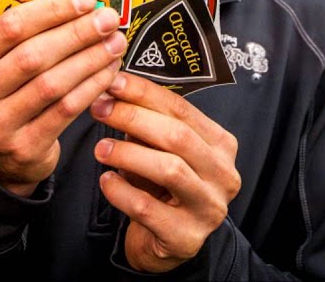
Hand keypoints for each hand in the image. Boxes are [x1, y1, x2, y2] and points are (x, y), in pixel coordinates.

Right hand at [0, 0, 126, 196]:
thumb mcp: (2, 63)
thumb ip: (30, 35)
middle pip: (32, 55)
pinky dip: (91, 87)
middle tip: (107, 20)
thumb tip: (81, 3)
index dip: (51, 10)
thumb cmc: (10, 95)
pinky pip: (65, 110)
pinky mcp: (23, 147)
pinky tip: (108, 72)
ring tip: (114, 43)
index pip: (10, 27)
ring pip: (51, 84)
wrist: (3, 157)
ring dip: (89, 59)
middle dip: (76, 33)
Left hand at [90, 73, 240, 273]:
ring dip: (128, 153)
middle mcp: (223, 175)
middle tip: (100, 109)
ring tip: (100, 149)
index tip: (113, 82)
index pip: (182, 109)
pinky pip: (149, 209)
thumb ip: (146, 124)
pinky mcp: (187, 237)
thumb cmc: (162, 187)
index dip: (145, 93)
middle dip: (133, 117)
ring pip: (169, 170)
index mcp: (220, 144)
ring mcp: (209, 208)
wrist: (168, 242)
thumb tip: (112, 91)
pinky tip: (106, 181)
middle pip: (177, 136)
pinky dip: (122, 192)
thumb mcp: (159, 151)